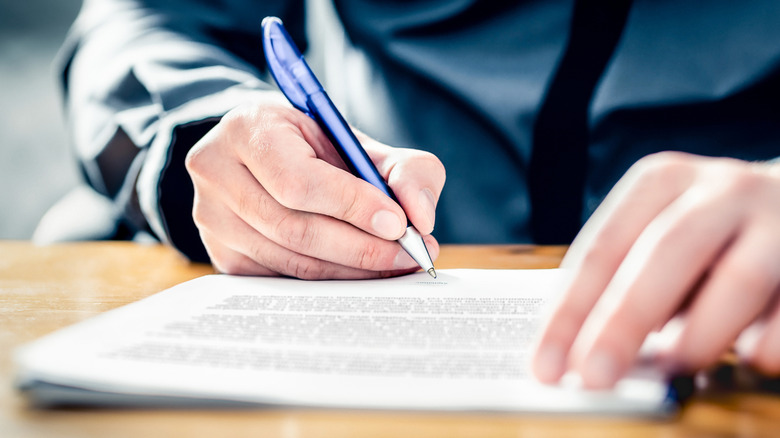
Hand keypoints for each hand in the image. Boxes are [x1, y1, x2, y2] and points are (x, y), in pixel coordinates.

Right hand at [185, 101, 443, 278]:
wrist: (267, 158)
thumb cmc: (317, 148)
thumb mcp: (362, 142)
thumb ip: (405, 169)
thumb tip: (420, 217)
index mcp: (248, 129)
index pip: (298, 180)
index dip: (351, 206)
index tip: (399, 223)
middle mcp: (217, 172)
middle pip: (294, 228)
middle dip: (361, 247)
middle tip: (410, 254)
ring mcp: (212, 218)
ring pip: (291, 260)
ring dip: (351, 269)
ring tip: (396, 263)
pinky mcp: (223, 254)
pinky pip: (282, 278)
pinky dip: (329, 280)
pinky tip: (361, 272)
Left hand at [532, 151, 779, 387]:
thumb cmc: (705, 235)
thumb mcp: (656, 235)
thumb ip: (624, 281)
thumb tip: (585, 353)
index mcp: (662, 181)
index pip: (603, 249)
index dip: (571, 312)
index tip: (545, 364)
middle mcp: (720, 189)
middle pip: (664, 254)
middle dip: (624, 323)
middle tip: (593, 377)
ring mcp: (777, 220)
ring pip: (739, 280)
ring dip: (700, 337)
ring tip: (675, 369)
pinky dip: (764, 345)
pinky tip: (748, 357)